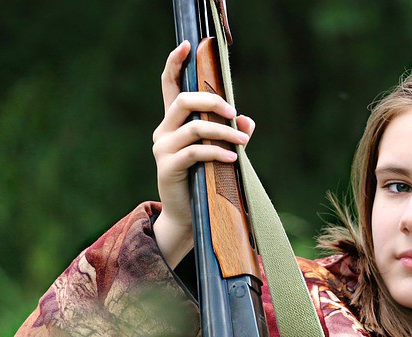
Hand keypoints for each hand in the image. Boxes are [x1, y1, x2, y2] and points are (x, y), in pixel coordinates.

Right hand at [151, 41, 254, 266]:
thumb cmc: (206, 179)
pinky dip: (217, 152)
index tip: (187, 45)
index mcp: (173, 122)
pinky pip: (195, 152)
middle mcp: (163, 131)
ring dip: (223, 132)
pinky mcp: (168, 167)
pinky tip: (233, 158)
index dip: (174, 63)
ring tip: (243, 142)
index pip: (169, 85)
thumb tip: (248, 122)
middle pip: (184, 101)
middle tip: (235, 113)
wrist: (190, 216)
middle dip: (212, 101)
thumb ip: (232, 134)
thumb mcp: (221, 152)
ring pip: (193, 127)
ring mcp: (162, 148)